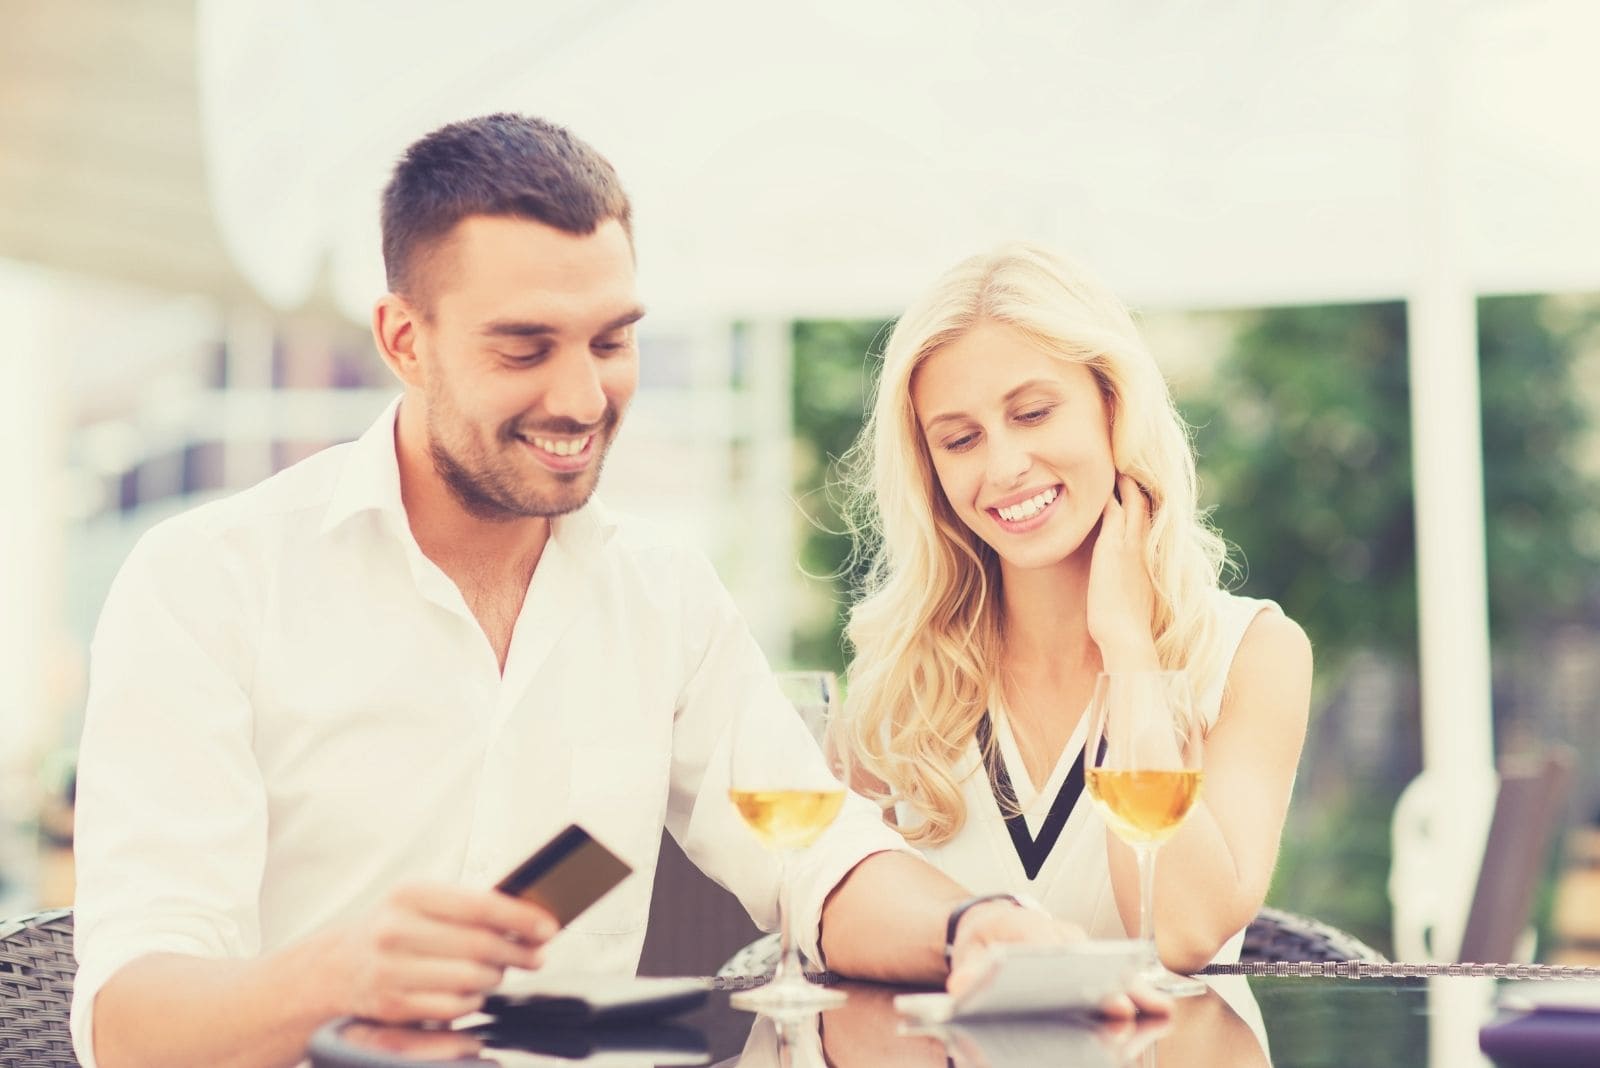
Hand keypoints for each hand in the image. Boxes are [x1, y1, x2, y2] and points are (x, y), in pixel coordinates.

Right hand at [322, 883, 557, 1022]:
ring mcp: (390, 969)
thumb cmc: (396, 929)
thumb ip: (470, 905)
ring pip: (470, 978)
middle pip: (479, 945)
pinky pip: (453, 1006)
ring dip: (496, 977)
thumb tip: (530, 917)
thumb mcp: (422, 903)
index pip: (479, 905)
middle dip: (517, 952)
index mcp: (410, 894)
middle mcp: (395, 930)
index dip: (520, 918)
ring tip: (500, 971)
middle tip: (536, 955)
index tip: (549, 927)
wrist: (337, 966)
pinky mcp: (391, 1004)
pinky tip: (474, 992)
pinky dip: (473, 1001)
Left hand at [946, 900, 1171, 1017]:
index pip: (1053, 947)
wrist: (994, 921)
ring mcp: (1081, 944)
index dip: (1075, 970)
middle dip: (1112, 984)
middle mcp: (1061, 933)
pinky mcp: (1090, 957)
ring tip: (1157, 1009)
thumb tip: (962, 985)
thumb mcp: (969, 952)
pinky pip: (1114, 971)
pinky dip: (1134, 988)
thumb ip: (968, 969)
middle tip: (1127, 1009)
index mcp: (1028, 926)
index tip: (1100, 995)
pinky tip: (1153, 1008)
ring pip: (1110, 964)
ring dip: (1133, 988)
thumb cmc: (986, 939)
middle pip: (1092, 958)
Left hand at [1086, 472, 1159, 668]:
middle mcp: (1145, 547)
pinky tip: (1101, 478)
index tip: (1137, 488)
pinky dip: (1109, 493)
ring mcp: (1130, 544)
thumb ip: (1131, 586)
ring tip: (1115, 463)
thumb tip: (1125, 590)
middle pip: (1147, 504)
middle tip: (1127, 464)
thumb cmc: (1125, 626)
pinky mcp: (1113, 546)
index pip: (1150, 521)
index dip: (1144, 502)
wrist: (1125, 636)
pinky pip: (1113, 509)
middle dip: (1138, 484)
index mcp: (1149, 558)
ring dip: (1125, 482)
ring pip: (1133, 501)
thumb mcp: (1132, 599)